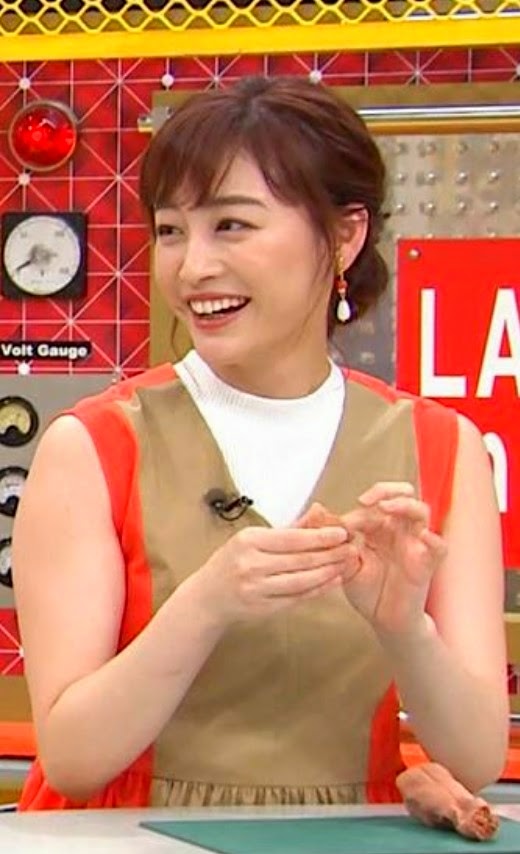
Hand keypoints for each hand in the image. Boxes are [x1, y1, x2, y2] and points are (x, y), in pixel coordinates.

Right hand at [193, 525, 356, 626]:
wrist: (208, 596)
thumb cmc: (232, 562)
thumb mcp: (252, 539)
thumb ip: (286, 529)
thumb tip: (317, 512)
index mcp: (248, 542)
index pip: (291, 538)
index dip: (319, 536)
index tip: (341, 532)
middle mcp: (250, 566)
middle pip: (299, 560)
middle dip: (330, 554)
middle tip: (352, 547)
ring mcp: (256, 589)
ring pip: (301, 581)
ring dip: (328, 573)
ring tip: (346, 564)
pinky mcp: (263, 608)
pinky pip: (296, 598)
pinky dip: (317, 590)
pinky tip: (332, 581)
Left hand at [338, 482, 446, 634]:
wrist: (384, 621)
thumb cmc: (368, 592)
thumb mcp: (346, 565)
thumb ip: (336, 541)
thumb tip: (317, 511)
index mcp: (379, 528)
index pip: (374, 505)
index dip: (358, 510)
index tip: (342, 524)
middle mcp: (399, 531)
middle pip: (402, 495)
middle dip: (385, 490)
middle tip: (366, 500)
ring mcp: (415, 545)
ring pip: (420, 512)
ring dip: (405, 505)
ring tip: (387, 507)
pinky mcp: (427, 563)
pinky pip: (439, 547)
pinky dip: (433, 539)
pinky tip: (423, 536)